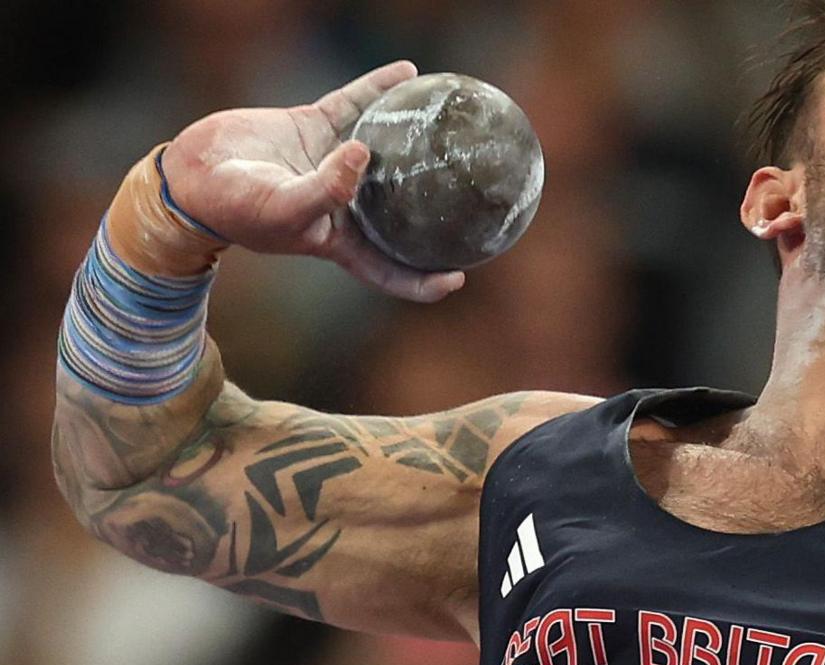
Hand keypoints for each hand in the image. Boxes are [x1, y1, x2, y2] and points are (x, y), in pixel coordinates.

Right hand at [158, 60, 462, 302]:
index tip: (458, 276)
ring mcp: (333, 163)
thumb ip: (327, 189)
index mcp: (341, 239)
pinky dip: (379, 88)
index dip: (423, 279)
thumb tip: (364, 153)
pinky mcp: (316, 127)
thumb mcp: (284, 208)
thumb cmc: (237, 207)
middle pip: (401, 210)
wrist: (193, 170)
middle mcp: (345, 203)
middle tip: (478, 196)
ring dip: (417, 137)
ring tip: (454, 123)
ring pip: (387, 150)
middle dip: (437, 207)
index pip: (390, 270)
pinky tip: (408, 72)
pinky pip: (356, 105)